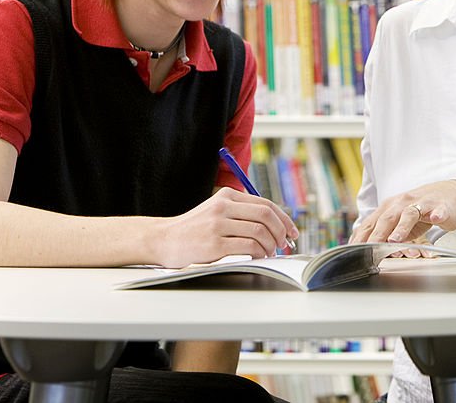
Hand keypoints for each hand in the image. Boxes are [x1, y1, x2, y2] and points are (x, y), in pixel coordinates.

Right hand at [157, 187, 299, 267]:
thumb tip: (275, 225)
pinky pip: (248, 247)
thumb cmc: (194, 229)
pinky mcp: (214, 244)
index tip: (291, 232)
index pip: (265, 204)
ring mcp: (218, 224)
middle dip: (281, 232)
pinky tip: (258, 257)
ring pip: (260, 231)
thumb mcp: (216, 211)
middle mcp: (224, 206)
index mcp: (227, 196)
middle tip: (284, 244)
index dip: (283, 219)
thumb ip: (241, 213)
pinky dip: (259, 253)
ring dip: (271, 245)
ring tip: (270, 253)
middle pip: (266, 215)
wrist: (163, 239)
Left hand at [349, 180, 455, 245]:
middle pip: (387, 219)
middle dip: (377, 235)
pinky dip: (437, 214)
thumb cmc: (421, 210)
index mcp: (389, 208)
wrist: (449, 195)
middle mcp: (402, 203)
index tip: (353, 252)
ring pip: (409, 214)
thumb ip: (386, 234)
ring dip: (401, 227)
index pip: (371, 223)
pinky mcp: (440, 206)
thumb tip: (368, 250)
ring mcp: (422, 203)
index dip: (361, 237)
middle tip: (369, 250)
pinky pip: (438, 210)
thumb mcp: (399, 223)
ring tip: (395, 240)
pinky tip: (436, 218)